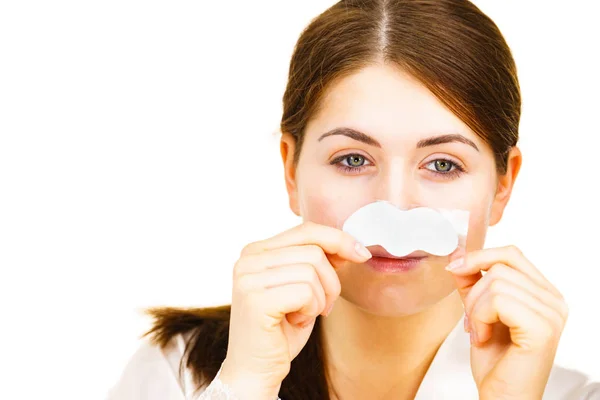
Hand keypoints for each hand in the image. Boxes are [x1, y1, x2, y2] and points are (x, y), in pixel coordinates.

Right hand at [219, 221, 371, 398]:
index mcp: (256, 250)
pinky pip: (306, 291)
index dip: (338, 239)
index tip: (361, 254)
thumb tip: (349, 244)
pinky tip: (296, 322)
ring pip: (312, 271)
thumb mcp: (303, 288)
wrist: (255, 370)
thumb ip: (316, 262)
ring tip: (305, 315)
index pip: (306, 230)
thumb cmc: (280, 330)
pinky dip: (311, 310)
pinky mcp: (255, 299)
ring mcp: (248, 277)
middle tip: (324, 307)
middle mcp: (248, 259)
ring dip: (320, 299)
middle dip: (331, 281)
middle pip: (314, 250)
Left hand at [446, 245, 568, 398]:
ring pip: (496, 282)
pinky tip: (483, 338)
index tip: (455, 268)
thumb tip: (459, 255)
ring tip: (479, 332)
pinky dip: (480, 318)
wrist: (502, 397)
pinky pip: (498, 300)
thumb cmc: (496, 362)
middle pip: (501, 265)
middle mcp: (554, 301)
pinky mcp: (542, 328)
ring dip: (475, 309)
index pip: (512, 254)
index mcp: (544, 294)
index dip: (479, 257)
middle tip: (472, 319)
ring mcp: (552, 314)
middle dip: (473, 290)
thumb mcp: (479, 311)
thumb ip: (473, 283)